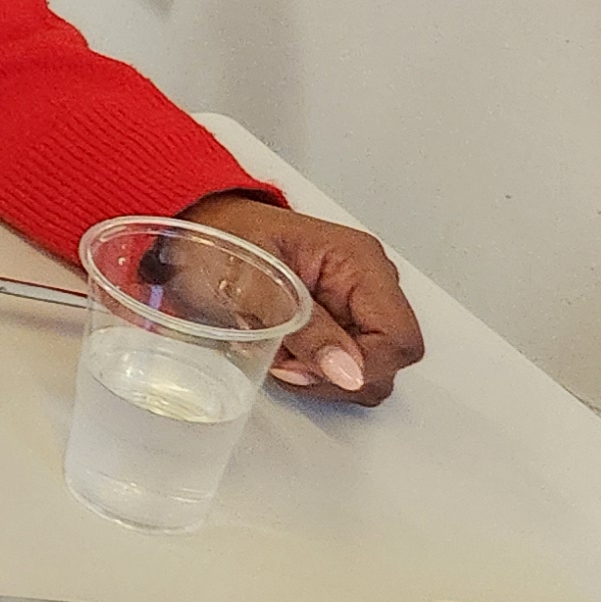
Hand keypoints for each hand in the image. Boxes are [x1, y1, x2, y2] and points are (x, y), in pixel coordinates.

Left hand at [187, 191, 425, 405]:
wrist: (202, 226)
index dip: (361, 367)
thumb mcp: (253, 285)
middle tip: (284, 360)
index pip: (399, 339)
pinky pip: (344, 365)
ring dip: (320, 375)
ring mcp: (357, 303)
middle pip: (388, 361)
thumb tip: (349, 373)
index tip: (307, 368)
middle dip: (334, 375)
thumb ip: (305, 329)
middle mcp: (369, 282)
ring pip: (366, 371)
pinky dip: (312, 369)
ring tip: (278, 351)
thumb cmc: (221, 240)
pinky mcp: (340, 320)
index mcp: (360, 261)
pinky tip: (283, 351)